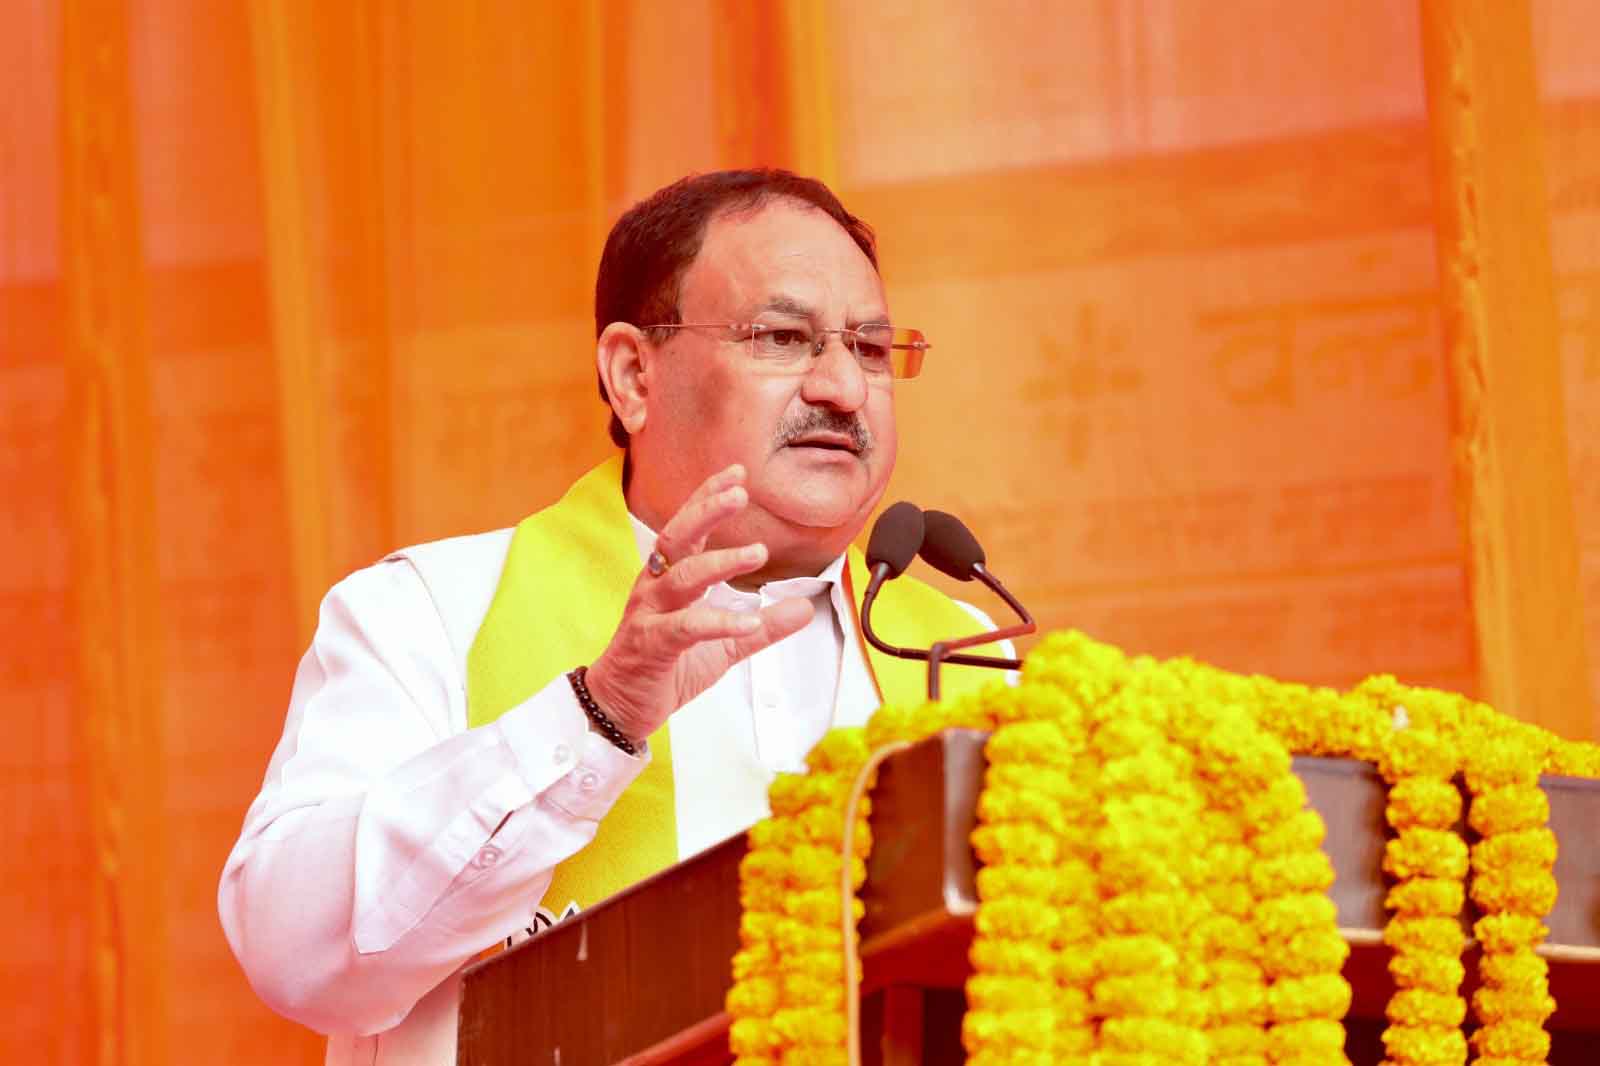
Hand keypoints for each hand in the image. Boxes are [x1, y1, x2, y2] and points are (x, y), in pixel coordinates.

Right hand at [582, 465, 813, 743]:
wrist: (620, 707)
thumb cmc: (663, 667)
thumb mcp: (722, 645)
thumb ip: (762, 626)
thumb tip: (804, 608)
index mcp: (668, 579)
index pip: (688, 529)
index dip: (709, 498)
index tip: (737, 474)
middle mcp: (655, 588)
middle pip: (678, 537)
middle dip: (707, 511)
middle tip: (740, 493)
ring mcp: (649, 614)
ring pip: (682, 577)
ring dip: (721, 561)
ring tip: (757, 552)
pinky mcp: (650, 645)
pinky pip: (685, 628)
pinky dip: (719, 622)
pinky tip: (749, 620)